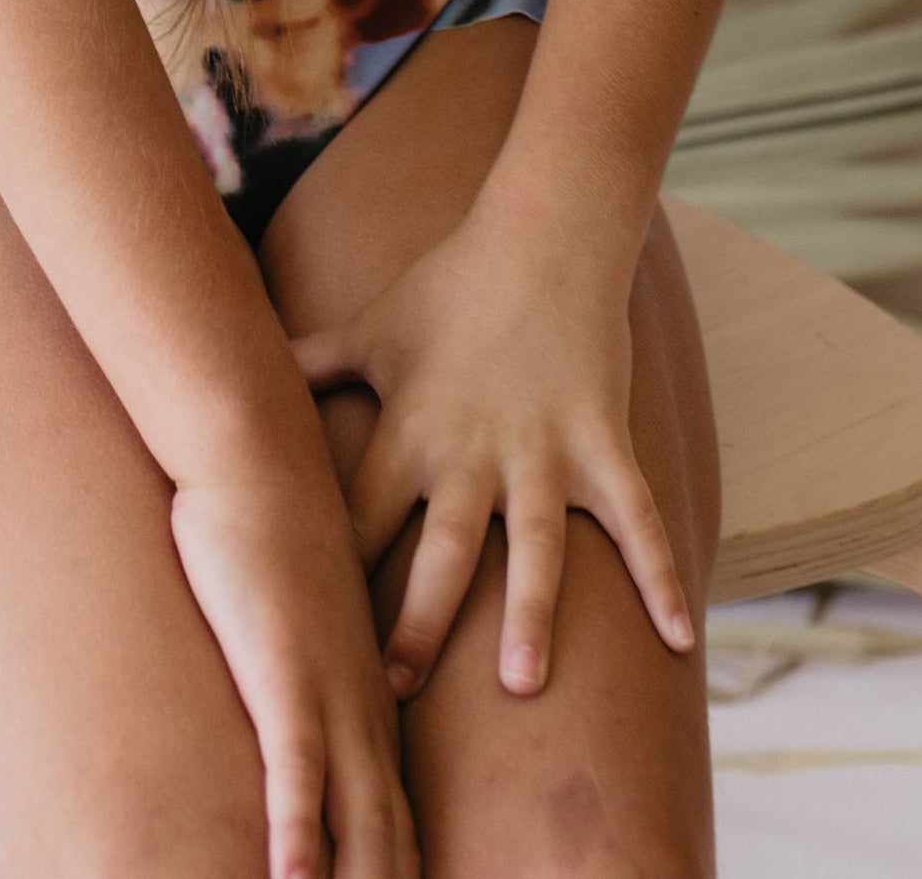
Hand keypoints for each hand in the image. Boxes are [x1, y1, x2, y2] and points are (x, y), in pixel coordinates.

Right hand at [170, 461, 418, 878]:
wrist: (260, 450)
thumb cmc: (270, 527)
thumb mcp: (302, 616)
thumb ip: (307, 666)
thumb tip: (294, 700)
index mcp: (373, 701)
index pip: (398, 824)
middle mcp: (366, 710)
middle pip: (390, 843)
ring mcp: (331, 693)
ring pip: (355, 824)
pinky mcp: (285, 672)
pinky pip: (296, 773)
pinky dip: (296, 837)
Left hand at [291, 210, 692, 702]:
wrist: (544, 231)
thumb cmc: (450, 282)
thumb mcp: (369, 326)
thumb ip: (309, 362)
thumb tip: (239, 367)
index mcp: (410, 431)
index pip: (359, 518)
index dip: (331, 577)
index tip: (308, 643)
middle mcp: (472, 451)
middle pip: (439, 549)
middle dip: (417, 620)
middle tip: (394, 691)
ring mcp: (544, 449)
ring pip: (536, 545)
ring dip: (529, 612)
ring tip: (522, 683)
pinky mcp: (604, 440)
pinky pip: (637, 517)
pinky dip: (662, 576)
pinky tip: (682, 640)